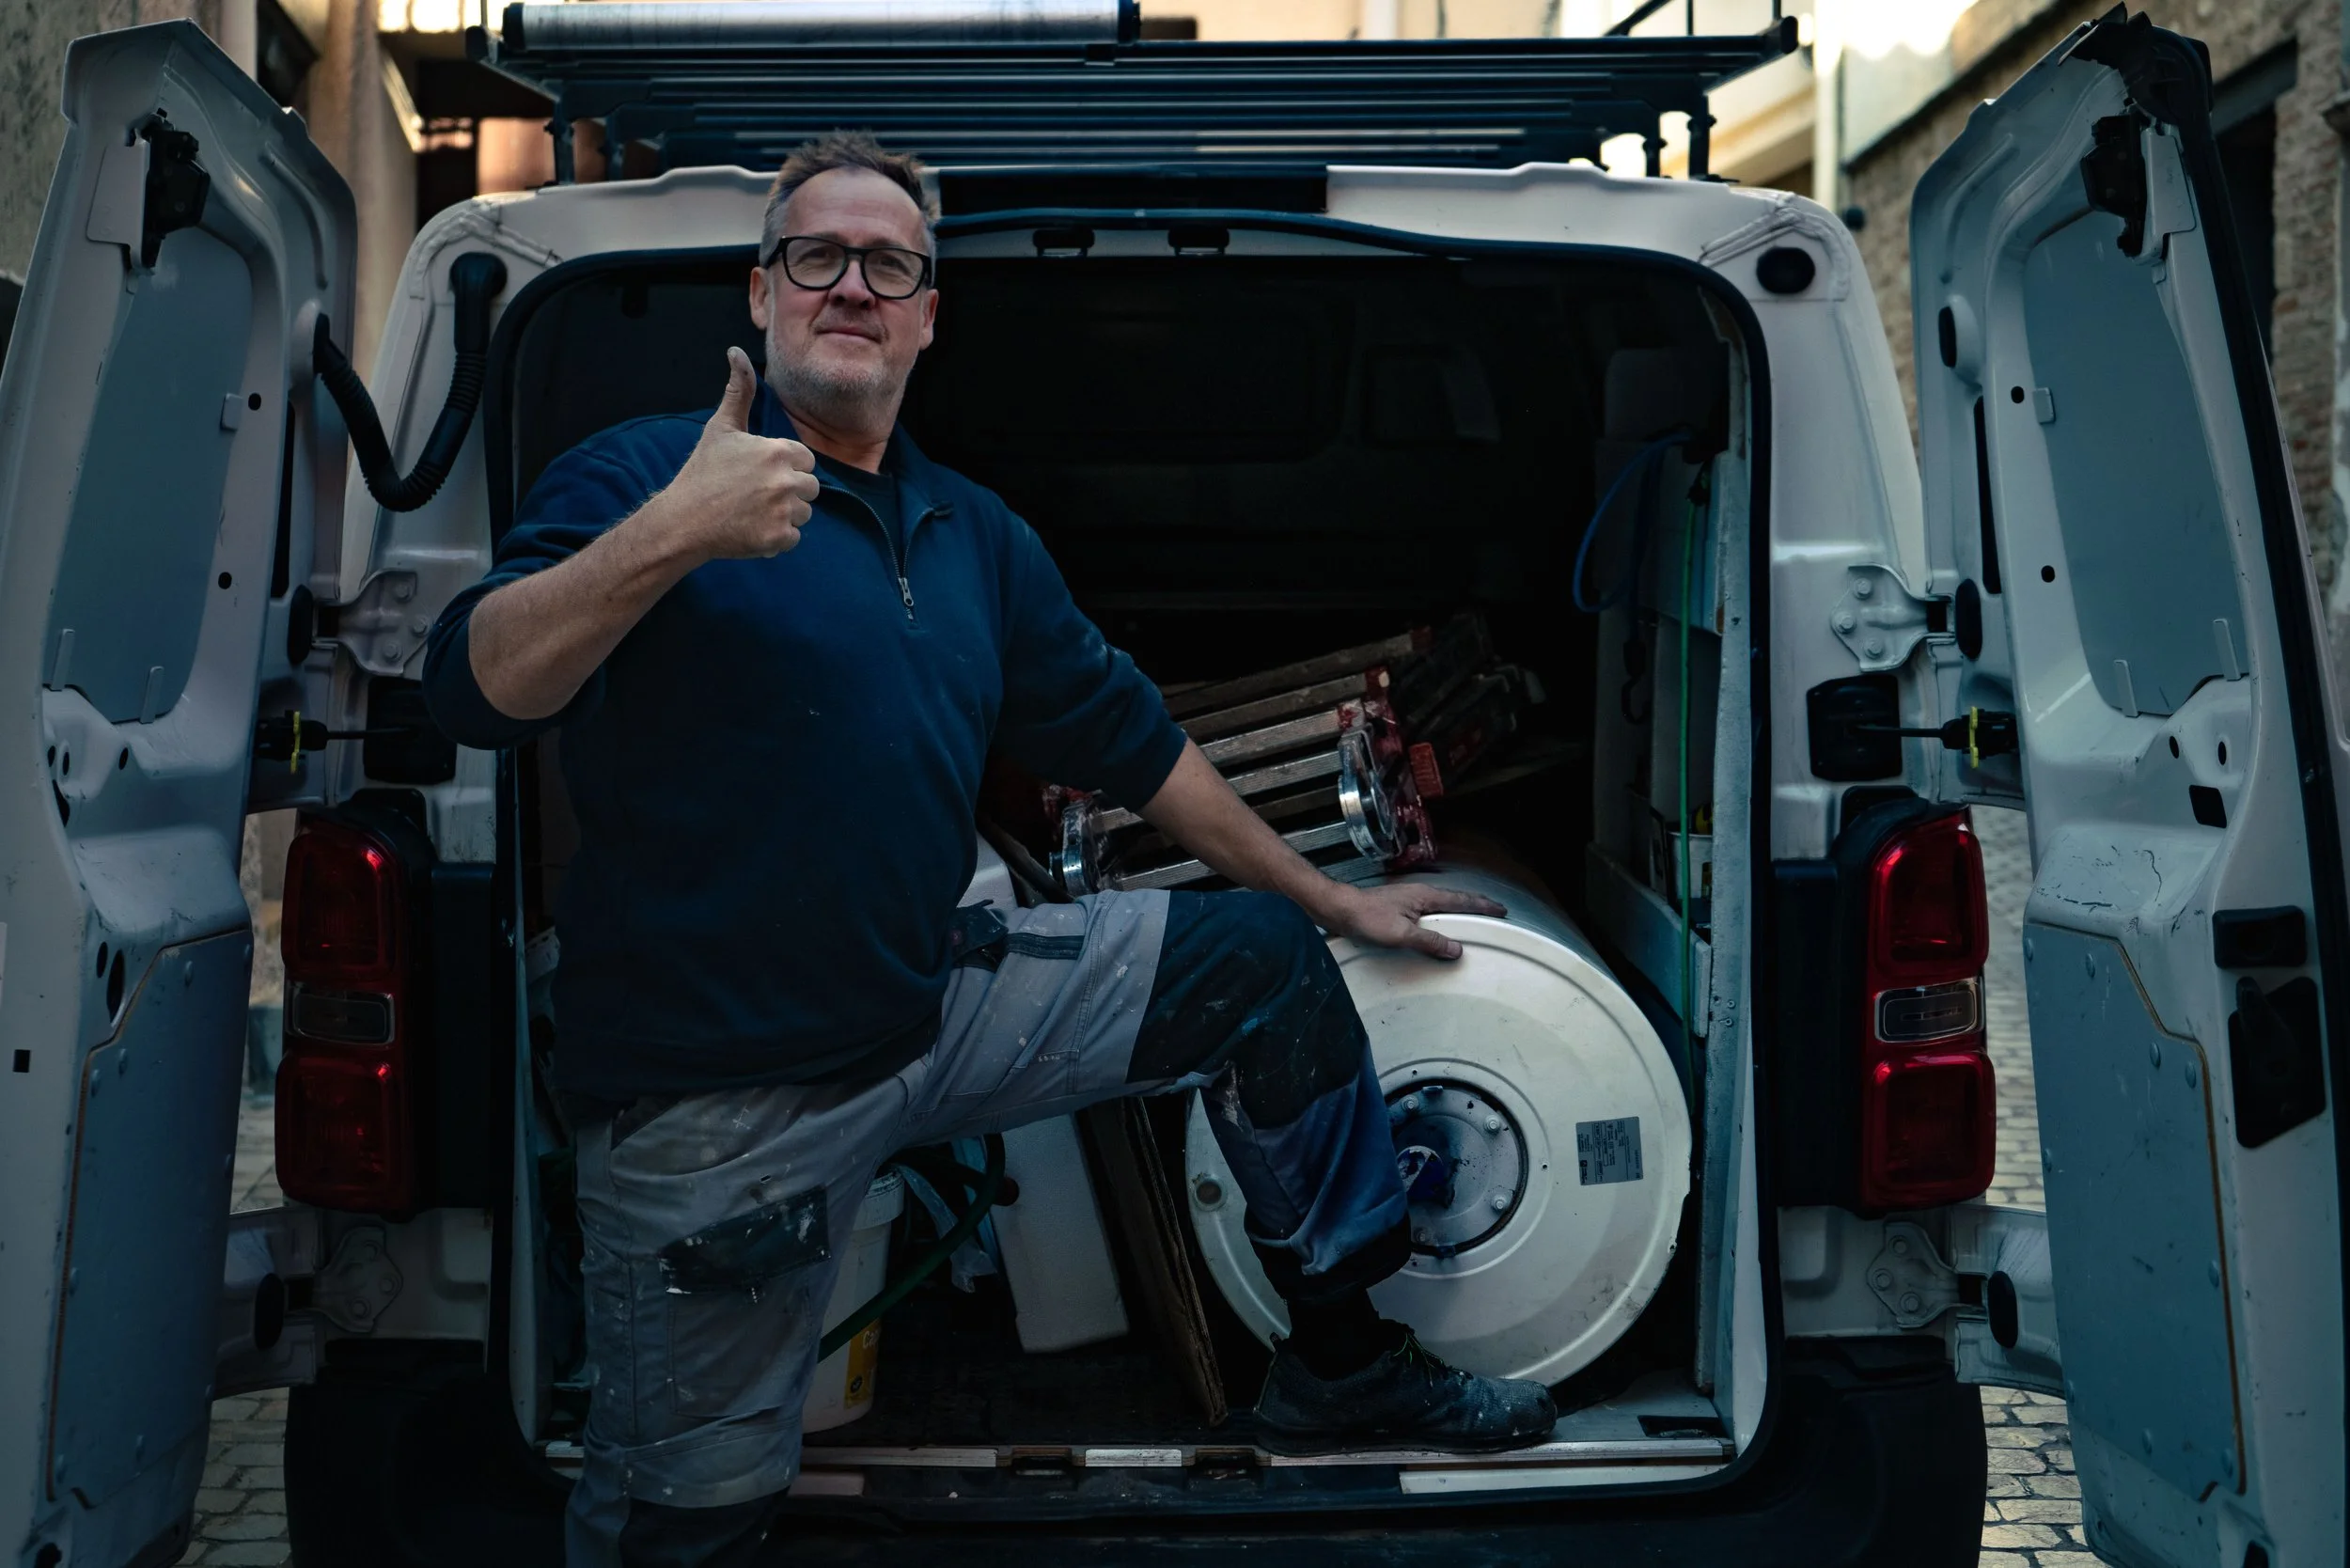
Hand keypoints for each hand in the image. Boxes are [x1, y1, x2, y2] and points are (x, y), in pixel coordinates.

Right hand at [660, 347, 820, 561]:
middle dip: (788, 492)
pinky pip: (793, 538)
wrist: (683, 520)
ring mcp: (783, 512)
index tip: (759, 473)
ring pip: (804, 514)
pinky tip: (751, 529)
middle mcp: (786, 480)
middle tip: (755, 494)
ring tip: (752, 511)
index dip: (785, 467)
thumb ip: (738, 391)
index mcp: (778, 451)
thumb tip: (736, 351)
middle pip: (811, 488)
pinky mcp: (778, 539)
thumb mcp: (721, 427)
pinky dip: (776, 538)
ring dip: (784, 515)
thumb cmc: (703, 472)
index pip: (805, 460)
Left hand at [1320, 881, 1504, 960]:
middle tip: (1493, 913)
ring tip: (1472, 921)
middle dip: (1476, 906)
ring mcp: (1409, 901)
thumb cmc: (1367, 919)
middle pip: (1455, 900)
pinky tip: (1439, 927)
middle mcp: (1420, 895)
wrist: (1339, 910)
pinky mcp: (1399, 908)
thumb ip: (1430, 942)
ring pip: (1442, 906)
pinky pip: (1430, 913)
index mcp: (1425, 897)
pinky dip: (1443, 918)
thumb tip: (1457, 949)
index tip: (1501, 910)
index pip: (1462, 901)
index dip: (1482, 907)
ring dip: (1459, 912)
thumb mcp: (1401, 934)